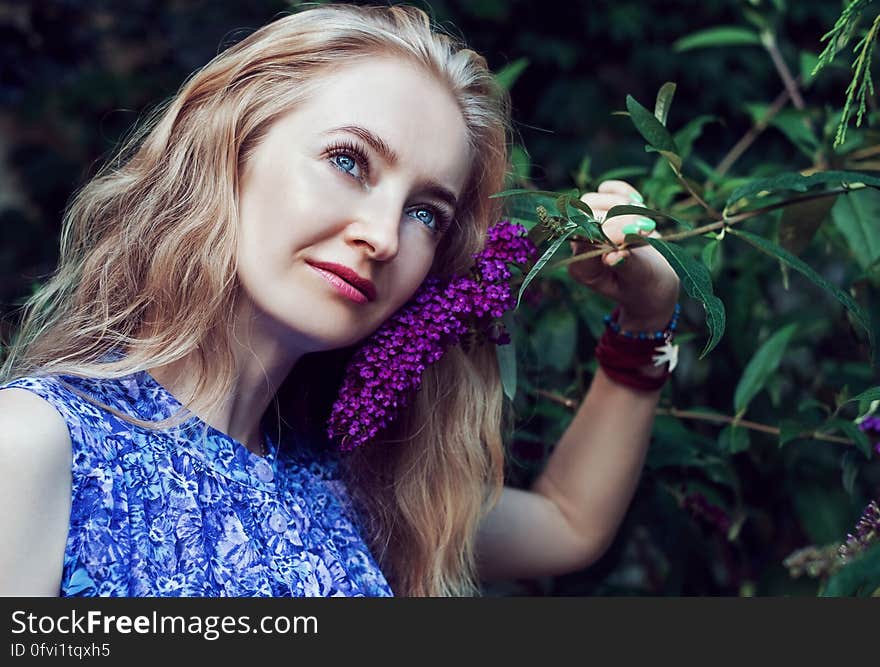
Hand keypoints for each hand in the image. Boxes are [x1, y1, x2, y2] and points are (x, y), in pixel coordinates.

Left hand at [568, 180, 680, 329]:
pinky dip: (621, 191)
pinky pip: (604, 190)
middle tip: (647, 228)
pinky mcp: (603, 211)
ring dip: (621, 204)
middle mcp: (580, 246)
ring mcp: (589, 227)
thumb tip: (614, 256)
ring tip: (644, 220)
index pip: (585, 239)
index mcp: (582, 268)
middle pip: (585, 217)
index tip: (638, 231)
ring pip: (591, 200)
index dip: (610, 230)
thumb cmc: (645, 285)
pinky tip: (637, 203)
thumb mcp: (639, 280)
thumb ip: (627, 266)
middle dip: (620, 218)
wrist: (655, 281)